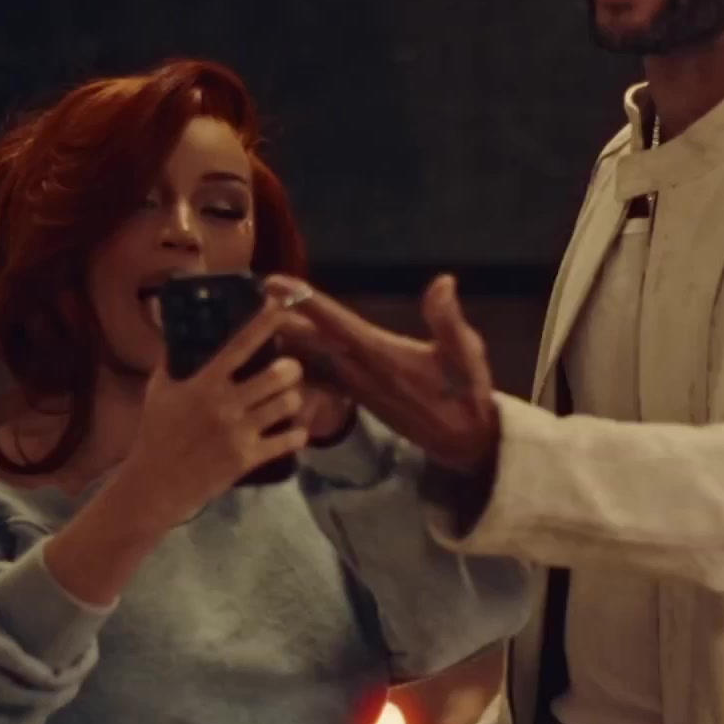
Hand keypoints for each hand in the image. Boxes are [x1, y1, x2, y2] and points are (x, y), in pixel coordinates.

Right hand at [115, 300, 309, 528]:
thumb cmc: (157, 431)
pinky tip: (295, 431)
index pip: (240, 345)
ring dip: (294, 399)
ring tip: (291, 398)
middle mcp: (225, 404)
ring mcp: (239, 432)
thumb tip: (172, 323)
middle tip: (291, 369)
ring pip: (287, 404)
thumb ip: (172, 356)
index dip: (264, 323)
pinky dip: (297, 434)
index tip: (281, 307)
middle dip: (292, 368)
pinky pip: (288, 441)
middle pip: (278, 375)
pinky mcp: (248, 458)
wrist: (156, 482)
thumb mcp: (160, 389)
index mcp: (205, 383)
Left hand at [267, 273, 498, 473]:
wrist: (463, 442)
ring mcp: (356, 387)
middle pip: (310, 342)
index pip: (335, 324)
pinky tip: (289, 350)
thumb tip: (443, 281)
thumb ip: (448, 320)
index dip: (304, 302)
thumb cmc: (465, 395)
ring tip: (265, 315)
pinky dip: (303, 360)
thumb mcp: (466, 355)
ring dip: (289, 338)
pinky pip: (320, 376)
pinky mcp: (358, 396)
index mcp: (381, 356)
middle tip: (257, 293)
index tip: (273, 283)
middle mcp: (360, 373)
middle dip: (283, 317)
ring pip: (311, 361)